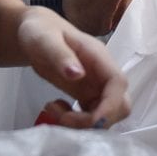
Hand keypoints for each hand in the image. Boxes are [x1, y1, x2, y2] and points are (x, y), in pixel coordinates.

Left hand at [16, 6, 130, 127]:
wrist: (36, 34)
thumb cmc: (40, 32)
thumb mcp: (44, 40)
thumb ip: (60, 55)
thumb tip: (78, 74)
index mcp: (99, 58)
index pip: (118, 84)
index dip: (111, 106)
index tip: (91, 120)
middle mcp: (103, 74)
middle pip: (120, 105)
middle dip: (97, 120)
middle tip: (65, 118)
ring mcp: (96, 87)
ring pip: (106, 115)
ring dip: (83, 123)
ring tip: (54, 111)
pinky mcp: (87, 96)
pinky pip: (91, 117)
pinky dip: (76, 122)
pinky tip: (55, 109)